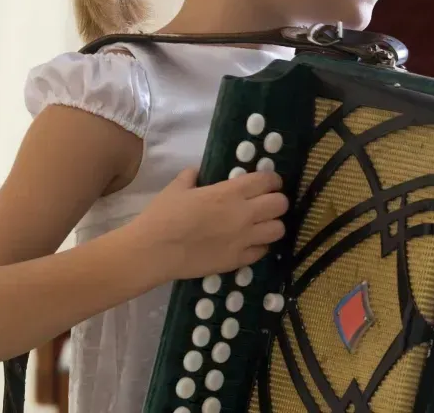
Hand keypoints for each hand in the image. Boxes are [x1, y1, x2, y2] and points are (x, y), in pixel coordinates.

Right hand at [127, 167, 287, 281]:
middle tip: (266, 204)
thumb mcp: (177, 188)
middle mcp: (244, 214)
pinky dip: (260, 246)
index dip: (273, 181)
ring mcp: (243, 239)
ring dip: (272, 225)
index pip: (268, 181)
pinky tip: (248, 244)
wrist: (153, 251)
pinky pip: (263, 251)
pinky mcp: (238, 260)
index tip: (269, 184)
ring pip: (279, 229)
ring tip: (261, 225)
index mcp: (230, 192)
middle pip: (281, 204)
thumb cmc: (163, 216)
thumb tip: (197, 172)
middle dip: (276, 202)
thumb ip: (192, 176)